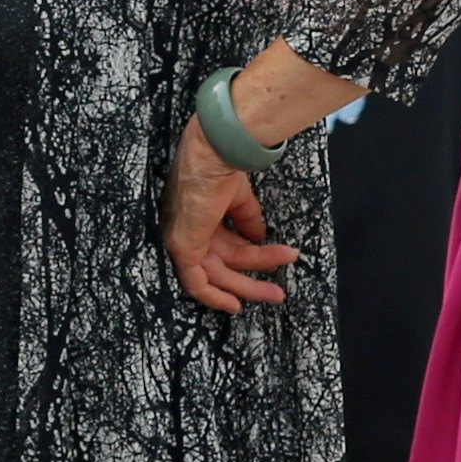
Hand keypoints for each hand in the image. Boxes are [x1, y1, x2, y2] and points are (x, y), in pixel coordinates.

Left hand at [164, 121, 299, 311]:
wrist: (213, 156)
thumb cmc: (222, 168)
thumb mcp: (239, 199)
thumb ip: (247, 220)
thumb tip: (259, 239)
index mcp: (201, 216)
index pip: (226, 245)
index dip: (249, 259)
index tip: (271, 268)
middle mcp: (190, 230)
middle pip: (225, 263)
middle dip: (253, 279)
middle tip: (277, 291)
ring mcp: (184, 240)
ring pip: (216, 276)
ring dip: (247, 286)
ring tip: (276, 293)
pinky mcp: (183, 249)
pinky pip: (195, 283)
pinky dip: (214, 296)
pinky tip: (235, 305)